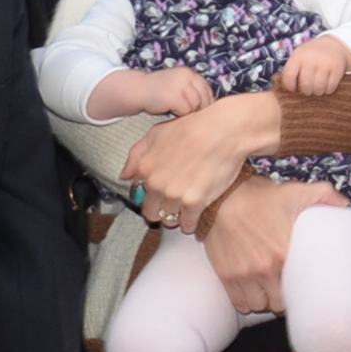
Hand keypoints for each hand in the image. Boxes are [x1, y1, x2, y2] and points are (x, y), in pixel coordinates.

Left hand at [120, 92, 273, 227]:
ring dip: (176, 217)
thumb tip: (125, 176)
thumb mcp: (158, 133)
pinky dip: (191, 223)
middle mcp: (156, 184)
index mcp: (145, 168)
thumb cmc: (194, 127)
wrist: (225, 131)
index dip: (150, 196)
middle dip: (160, 210)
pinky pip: (187, 224)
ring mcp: (174, 195)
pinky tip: (195, 217)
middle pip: (151, 212)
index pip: (138, 195)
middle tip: (173, 205)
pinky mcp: (194, 203)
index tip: (159, 195)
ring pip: (169, 220)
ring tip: (186, 209)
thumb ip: (137, 155)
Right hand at [145, 67, 214, 116]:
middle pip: (203, 99)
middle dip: (197, 108)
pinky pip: (185, 110)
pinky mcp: (173, 96)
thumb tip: (213, 105)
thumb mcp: (179, 84)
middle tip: (185, 111)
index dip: (206, 102)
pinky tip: (170, 110)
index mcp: (189, 73)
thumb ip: (193, 90)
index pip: (207, 90)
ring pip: (195, 106)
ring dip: (187, 111)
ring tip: (176, 109)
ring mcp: (180, 86)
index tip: (199, 109)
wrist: (139, 89)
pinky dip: (179, 113)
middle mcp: (186, 76)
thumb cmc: (160, 90)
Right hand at [198, 177, 346, 315]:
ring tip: (269, 291)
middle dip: (284, 299)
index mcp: (285, 253)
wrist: (222, 195)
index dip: (304, 292)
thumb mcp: (296, 191)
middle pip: (279, 304)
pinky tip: (252, 291)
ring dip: (265, 301)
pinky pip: (239, 303)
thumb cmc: (261, 196)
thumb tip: (345, 205)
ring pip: (258, 306)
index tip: (305, 286)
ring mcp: (244, 274)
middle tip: (287, 289)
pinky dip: (246, 301)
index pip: (301, 290)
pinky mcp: (226, 276)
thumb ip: (325, 195)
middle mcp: (265, 268)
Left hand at [276, 38, 350, 96]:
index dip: (290, 87)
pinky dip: (328, 90)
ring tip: (317, 90)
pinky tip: (326, 87)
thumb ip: (292, 68)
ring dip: (318, 92)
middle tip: (308, 91)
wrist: (334, 45)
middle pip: (306, 84)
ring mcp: (325, 63)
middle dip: (306, 91)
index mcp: (299, 56)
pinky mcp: (337, 69)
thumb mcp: (299, 55)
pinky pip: (331, 87)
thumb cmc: (312, 54)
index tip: (293, 90)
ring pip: (319, 88)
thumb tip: (287, 89)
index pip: (289, 76)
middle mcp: (311, 59)